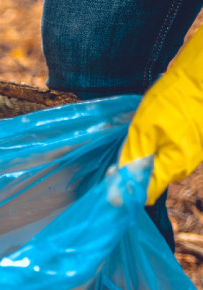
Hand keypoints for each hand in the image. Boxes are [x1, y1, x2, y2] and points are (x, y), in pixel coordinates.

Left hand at [120, 28, 202, 204]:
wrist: (200, 76)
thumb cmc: (170, 101)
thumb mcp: (142, 131)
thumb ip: (132, 161)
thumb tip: (117, 189)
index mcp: (173, 167)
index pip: (145, 195)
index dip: (126, 189)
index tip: (113, 176)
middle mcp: (185, 167)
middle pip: (152, 181)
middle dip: (132, 173)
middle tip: (120, 155)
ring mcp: (191, 156)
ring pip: (159, 168)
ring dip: (143, 160)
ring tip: (136, 140)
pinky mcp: (192, 145)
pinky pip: (168, 155)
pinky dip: (155, 150)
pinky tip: (150, 134)